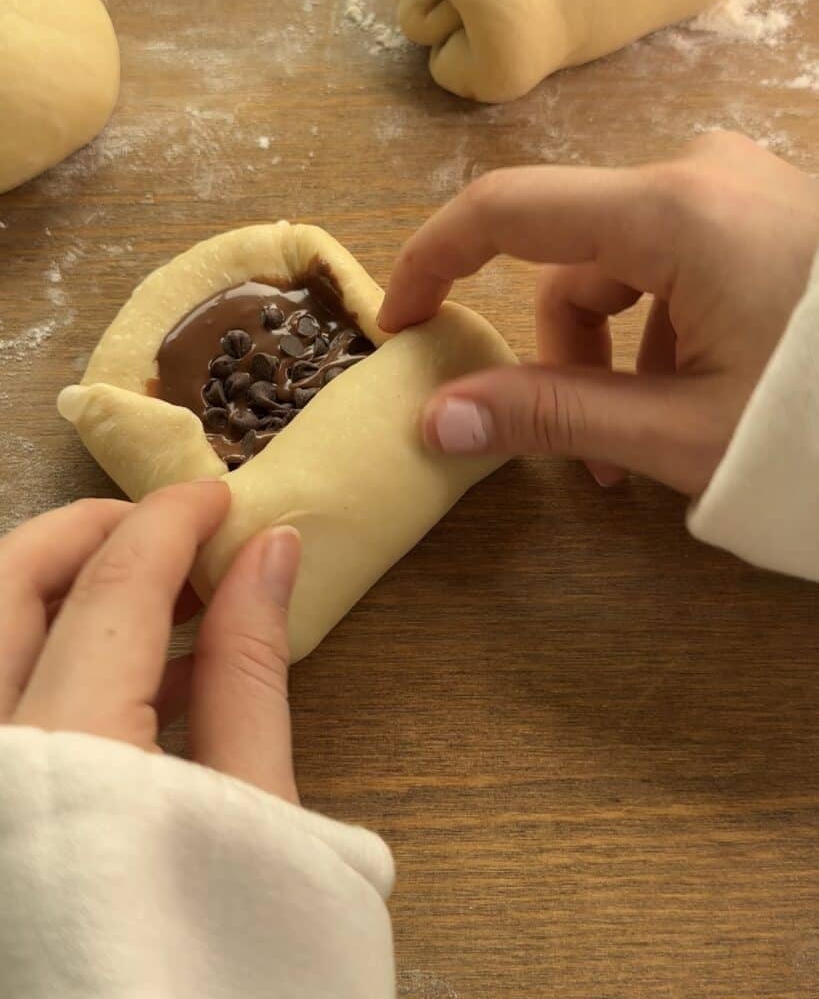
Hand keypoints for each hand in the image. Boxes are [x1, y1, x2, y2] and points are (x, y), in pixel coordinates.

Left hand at [0, 482, 301, 802]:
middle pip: (9, 586)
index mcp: (67, 752)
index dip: (170, 526)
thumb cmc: (219, 957)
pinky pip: (4, 692)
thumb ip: (250, 671)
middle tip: (161, 528)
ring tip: (162, 594)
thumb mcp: (254, 808)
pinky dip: (56, 657)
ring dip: (67, 590)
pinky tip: (140, 673)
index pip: (113, 591)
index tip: (216, 497)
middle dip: (86, 533)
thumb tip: (270, 552)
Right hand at [378, 132, 818, 494]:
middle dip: (560, 358)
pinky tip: (699, 400)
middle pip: (572, 260)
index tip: (399, 325)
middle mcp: (703, 177)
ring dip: (613, 359)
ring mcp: (743, 194)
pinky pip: (678, 271)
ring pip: (625, 272)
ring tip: (646, 446)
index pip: (506, 210)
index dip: (433, 264)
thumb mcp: (677, 430)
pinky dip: (662, 338)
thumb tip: (436, 421)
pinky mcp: (767, 222)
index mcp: (674, 210)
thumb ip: (548, 417)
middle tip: (580, 453)